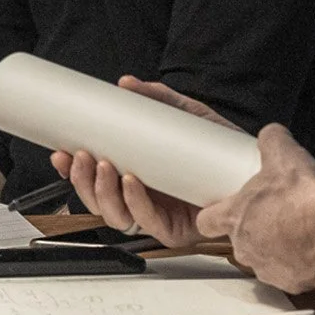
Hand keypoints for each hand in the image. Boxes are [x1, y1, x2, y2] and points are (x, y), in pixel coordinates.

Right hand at [49, 77, 237, 247]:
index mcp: (136, 178)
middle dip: (82, 182)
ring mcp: (159, 217)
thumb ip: (160, 98)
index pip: (95, 180)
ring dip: (102, 192)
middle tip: (80, 156)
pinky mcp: (178, 231)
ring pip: (116, 217)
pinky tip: (131, 183)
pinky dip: (135, 204)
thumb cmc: (220, 148)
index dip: (72, 172)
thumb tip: (128, 83)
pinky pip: (148, 224)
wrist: (255, 169)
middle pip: (98, 202)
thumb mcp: (186, 116)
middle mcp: (144, 200)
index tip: (58, 152)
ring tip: (105, 165)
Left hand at [195, 124, 314, 292]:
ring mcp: (266, 268)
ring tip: (296, 231)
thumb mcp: (283, 153)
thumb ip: (270, 140)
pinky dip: (298, 264)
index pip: (205, 221)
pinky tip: (311, 248)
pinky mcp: (292, 284)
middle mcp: (244, 247)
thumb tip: (270, 134)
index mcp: (234, 217)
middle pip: (238, 240)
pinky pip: (290, 274)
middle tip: (274, 214)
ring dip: (275, 247)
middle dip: (253, 229)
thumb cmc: (304, 194)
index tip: (224, 209)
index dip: (213, 214)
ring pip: (263, 258)